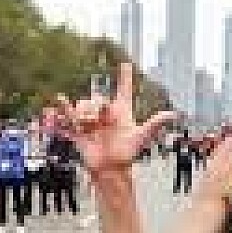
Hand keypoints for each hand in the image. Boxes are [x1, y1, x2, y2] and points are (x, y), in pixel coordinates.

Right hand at [57, 62, 178, 176]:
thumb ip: (154, 124)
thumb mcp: (141, 137)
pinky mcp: (79, 130)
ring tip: (85, 127)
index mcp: (121, 112)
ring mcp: (92, 121)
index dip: (125, 77)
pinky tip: (58, 103)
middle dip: (94, 107)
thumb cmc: (127, 154)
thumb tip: (173, 114)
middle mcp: (106, 113)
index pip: (124, 90)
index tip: (126, 64)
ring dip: (82, 114)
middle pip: (96, 98)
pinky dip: (62, 111)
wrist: (110, 169)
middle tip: (97, 121)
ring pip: (82, 106)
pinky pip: (68, 117)